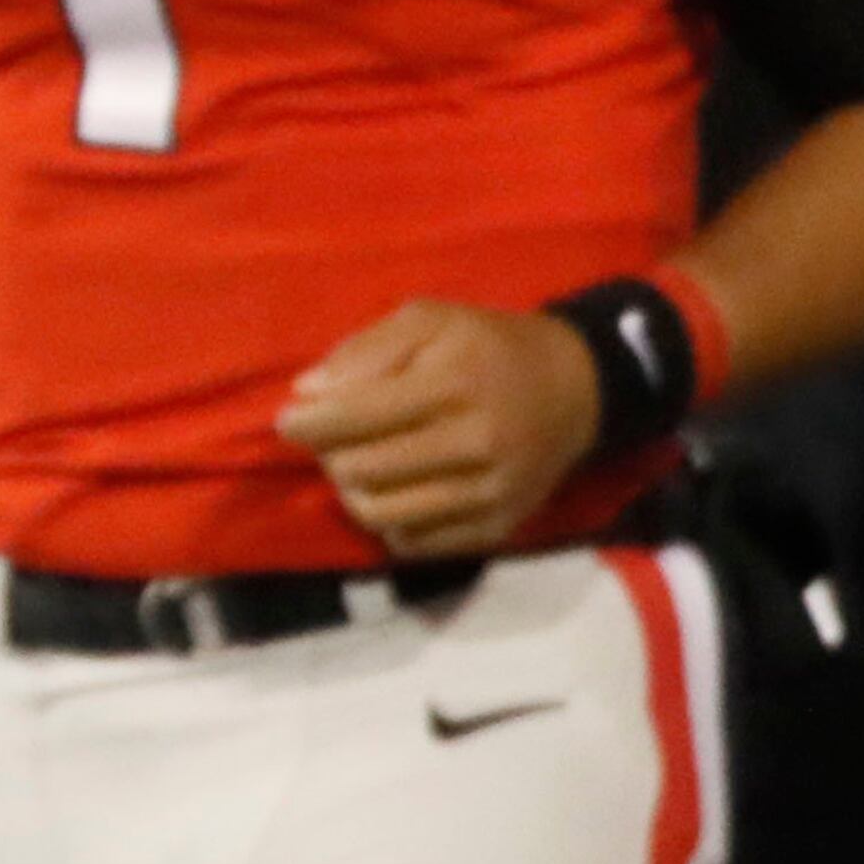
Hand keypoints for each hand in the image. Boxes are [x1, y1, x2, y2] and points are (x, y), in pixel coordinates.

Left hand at [278, 298, 599, 556]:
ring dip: (351, 494)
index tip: (288, 420)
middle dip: (329, 456)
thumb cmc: (488, 347)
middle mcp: (476, 443)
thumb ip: (367, 350)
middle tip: (328, 442)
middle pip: (363, 470)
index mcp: (455, 384)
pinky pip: (415, 543)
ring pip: (383, 515)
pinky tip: (392, 492)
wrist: (575, 389)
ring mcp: (489, 492)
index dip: (309, 423)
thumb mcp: (431, 320)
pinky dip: (388, 521)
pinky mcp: (497, 527)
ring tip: (354, 468)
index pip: (358, 416)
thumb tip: (308, 392)